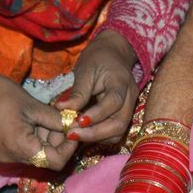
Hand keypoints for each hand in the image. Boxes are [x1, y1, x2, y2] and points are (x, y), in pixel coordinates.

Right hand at [0, 67, 77, 168]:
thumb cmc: (0, 93)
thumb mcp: (33, 106)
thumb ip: (57, 120)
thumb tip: (75, 126)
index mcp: (21, 148)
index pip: (56, 162)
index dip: (69, 147)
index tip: (74, 128)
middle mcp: (13, 159)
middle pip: (47, 159)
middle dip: (58, 140)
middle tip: (62, 119)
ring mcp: (6, 156)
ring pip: (37, 154)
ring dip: (47, 138)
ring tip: (47, 116)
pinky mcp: (1, 150)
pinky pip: (25, 150)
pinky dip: (35, 138)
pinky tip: (35, 121)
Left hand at [55, 30, 137, 144]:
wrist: (112, 54)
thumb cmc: (97, 59)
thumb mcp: (85, 70)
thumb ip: (77, 92)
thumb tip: (62, 109)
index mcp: (121, 82)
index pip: (113, 102)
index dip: (96, 115)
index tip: (77, 121)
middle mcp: (130, 98)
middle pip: (119, 124)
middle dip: (95, 133)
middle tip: (71, 134)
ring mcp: (129, 109)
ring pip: (118, 132)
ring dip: (96, 137)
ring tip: (75, 134)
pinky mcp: (123, 116)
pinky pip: (114, 132)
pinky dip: (99, 136)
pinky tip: (83, 132)